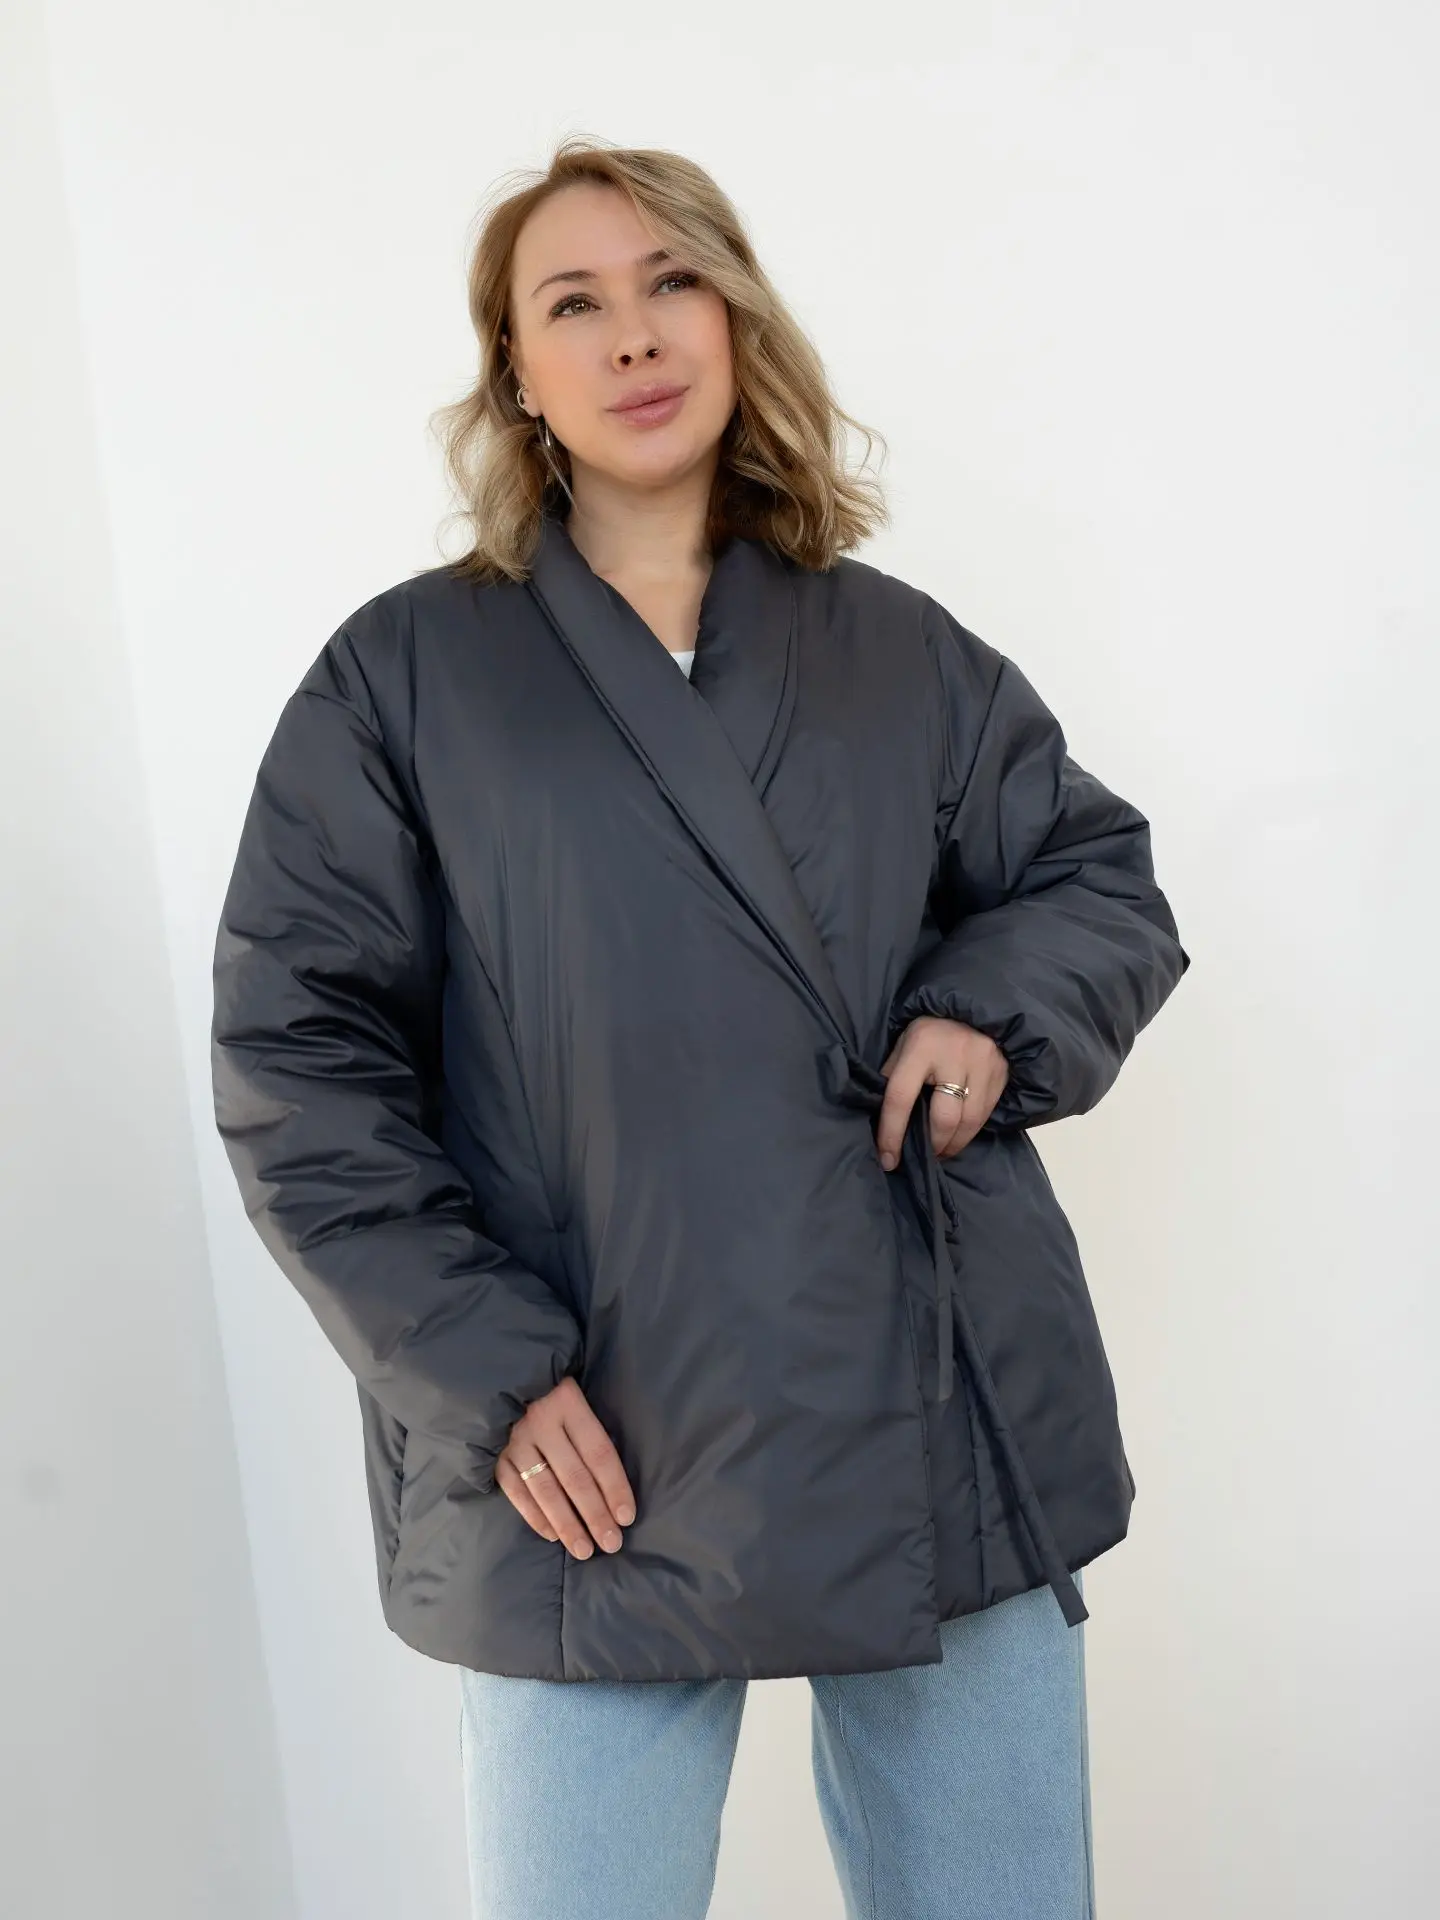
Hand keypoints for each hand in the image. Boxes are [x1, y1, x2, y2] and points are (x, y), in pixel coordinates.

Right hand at [496, 1375, 636, 1558]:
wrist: (484, 1366)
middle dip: (595, 1514)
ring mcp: (513, 1440)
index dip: (615, 1486)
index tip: (627, 1517)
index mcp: (567, 1402)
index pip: (599, 1452)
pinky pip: (515, 1491)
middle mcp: (539, 1422)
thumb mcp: (571, 1386)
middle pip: (574, 1477)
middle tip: (611, 1543)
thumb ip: (587, 1423)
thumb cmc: (544, 1380)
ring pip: (545, 1490)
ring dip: (567, 1524)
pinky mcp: (491, 1452)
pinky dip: (534, 1516)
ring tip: (584, 1550)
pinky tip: (552, 1535)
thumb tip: (612, 1474)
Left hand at [875, 1016, 1009, 1171]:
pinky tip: (959, 1135)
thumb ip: (893, 1077)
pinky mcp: (1001, 1073)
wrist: (973, 1009)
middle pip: (943, 1118)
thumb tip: (881, 1120)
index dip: (892, 1132)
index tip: (888, 1159)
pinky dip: (970, 1131)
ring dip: (953, 1144)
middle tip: (925, 1154)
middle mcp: (954, 1055)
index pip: (901, 1097)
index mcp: (921, 1046)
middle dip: (933, 1144)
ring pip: (969, 1121)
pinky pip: (986, 1114)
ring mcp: (982, 1064)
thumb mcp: (904, 1045)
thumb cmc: (930, 1032)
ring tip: (942, 1150)